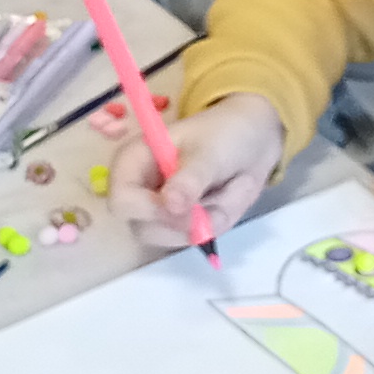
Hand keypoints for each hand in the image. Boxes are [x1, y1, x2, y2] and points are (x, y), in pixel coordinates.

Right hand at [122, 94, 283, 249]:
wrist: (252, 141)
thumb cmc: (223, 135)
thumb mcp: (210, 152)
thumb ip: (189, 179)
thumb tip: (169, 205)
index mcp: (132, 162)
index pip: (121, 201)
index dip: (149, 211)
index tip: (184, 208)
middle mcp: (138, 190)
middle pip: (143, 229)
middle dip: (184, 223)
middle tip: (216, 205)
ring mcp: (158, 210)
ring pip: (171, 237)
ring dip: (204, 222)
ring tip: (224, 192)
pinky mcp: (178, 223)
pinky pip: (192, 239)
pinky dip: (213, 225)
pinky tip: (223, 200)